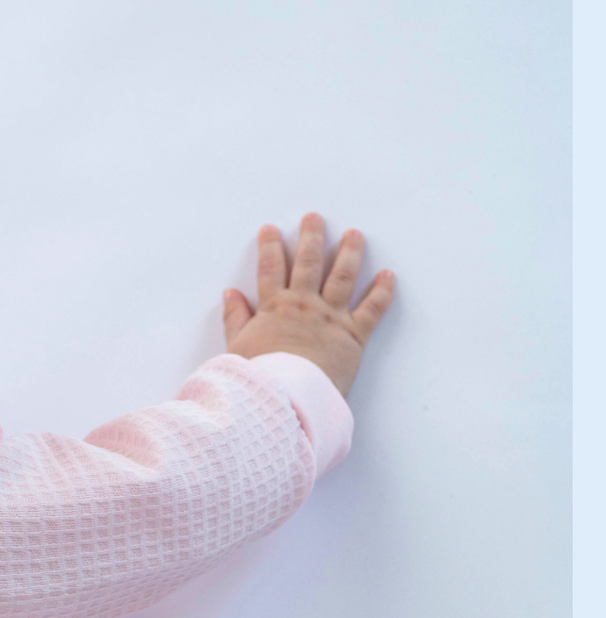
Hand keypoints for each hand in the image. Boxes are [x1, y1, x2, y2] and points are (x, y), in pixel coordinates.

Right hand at [222, 213, 393, 397]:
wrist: (284, 399)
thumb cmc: (257, 379)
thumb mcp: (236, 348)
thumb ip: (234, 319)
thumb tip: (230, 295)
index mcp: (274, 307)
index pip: (270, 268)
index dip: (270, 247)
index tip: (271, 230)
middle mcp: (304, 305)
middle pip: (309, 262)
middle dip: (311, 237)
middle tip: (314, 218)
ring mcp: (331, 317)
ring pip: (342, 275)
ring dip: (349, 252)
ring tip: (353, 234)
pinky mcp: (353, 335)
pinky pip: (372, 309)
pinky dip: (382, 291)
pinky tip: (388, 275)